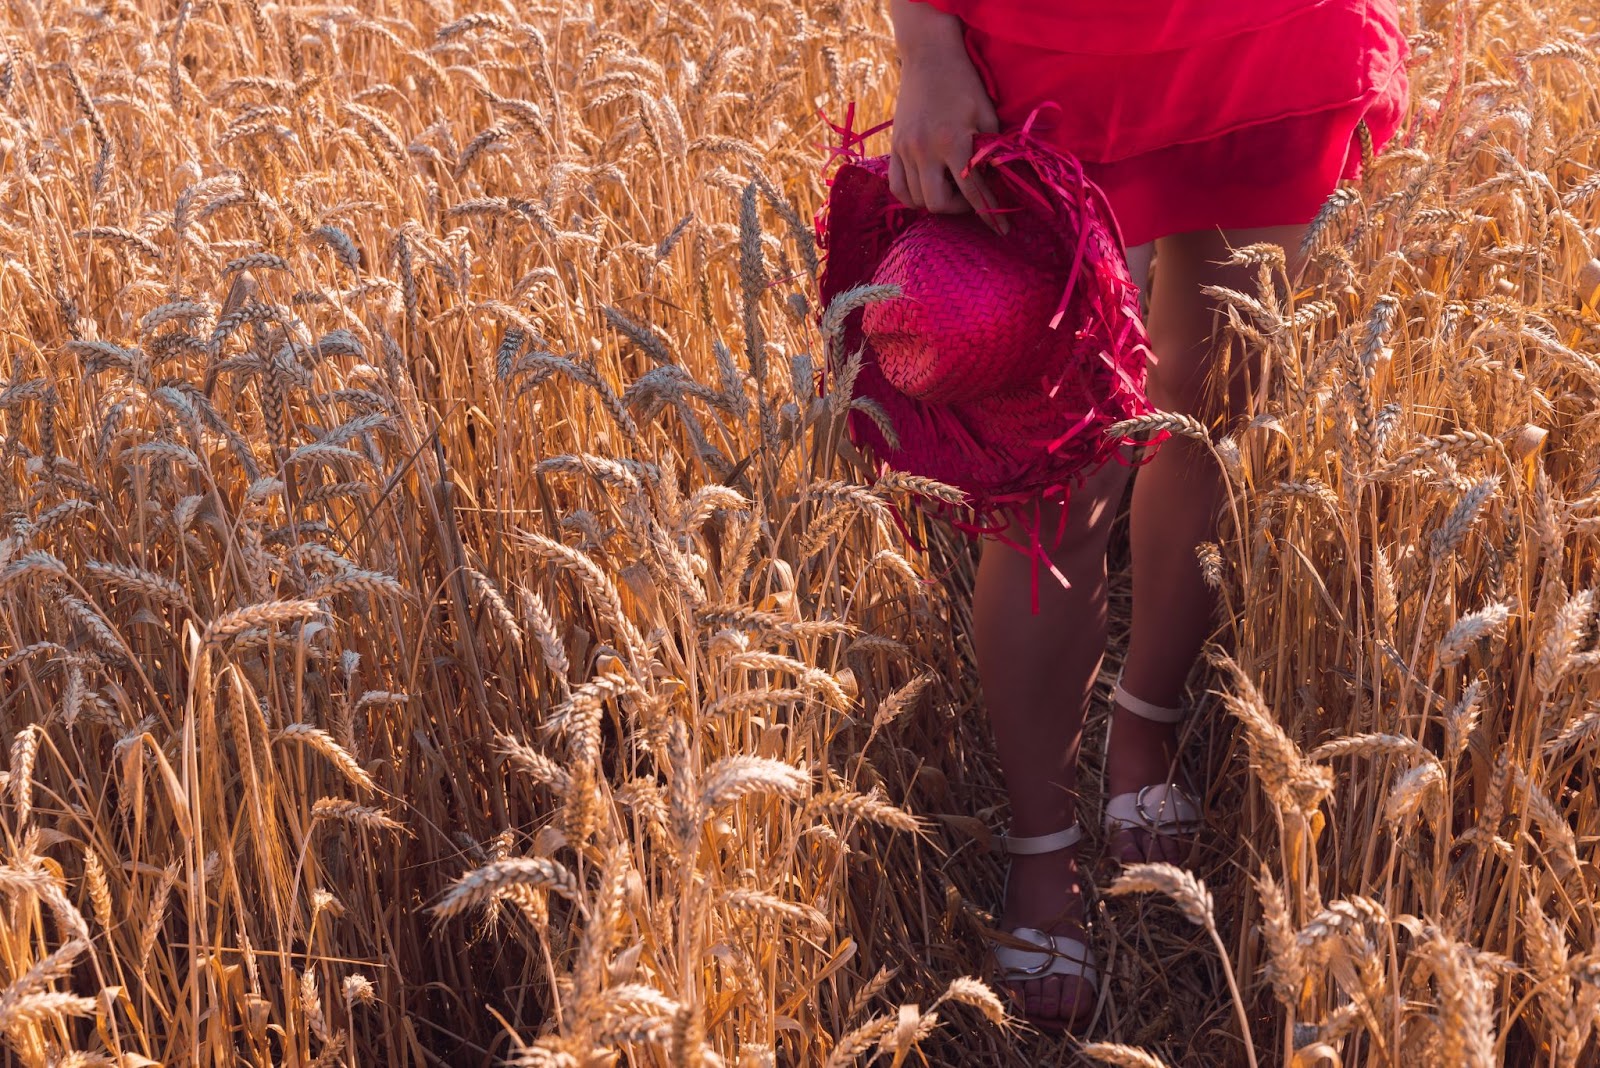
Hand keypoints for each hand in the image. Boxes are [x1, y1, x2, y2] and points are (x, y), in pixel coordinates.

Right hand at [888, 1, 1004, 229]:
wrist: (929, 56)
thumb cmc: (965, 83)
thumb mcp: (987, 115)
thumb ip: (991, 152)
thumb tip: (996, 183)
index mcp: (953, 142)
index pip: (974, 192)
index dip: (990, 216)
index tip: (1002, 232)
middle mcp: (925, 151)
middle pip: (938, 204)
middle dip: (959, 209)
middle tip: (971, 197)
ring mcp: (905, 150)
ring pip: (915, 199)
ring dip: (936, 201)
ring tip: (950, 189)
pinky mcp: (894, 147)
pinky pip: (897, 186)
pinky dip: (911, 196)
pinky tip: (925, 189)